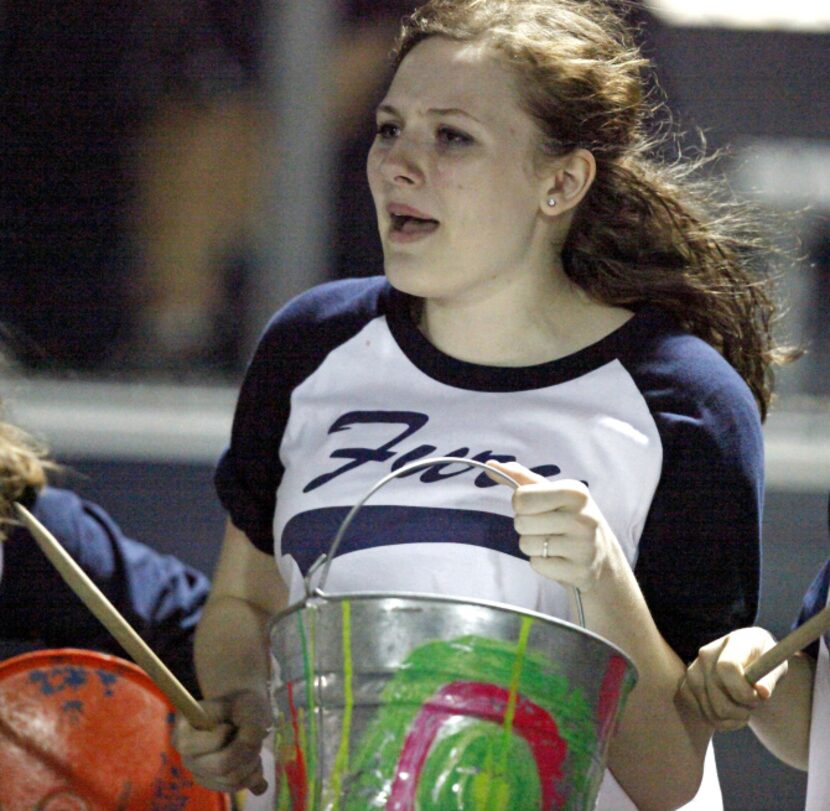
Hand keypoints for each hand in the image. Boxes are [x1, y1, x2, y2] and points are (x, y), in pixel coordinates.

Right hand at [172, 689, 270, 794]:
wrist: (243, 712)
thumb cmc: (240, 705)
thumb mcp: (246, 703)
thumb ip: (248, 721)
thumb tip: (249, 743)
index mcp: (183, 733)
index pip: (194, 747)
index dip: (220, 736)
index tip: (230, 724)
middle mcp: (187, 758)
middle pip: (220, 766)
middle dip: (245, 750)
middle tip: (253, 736)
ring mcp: (200, 774)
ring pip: (232, 779)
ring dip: (252, 760)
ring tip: (255, 744)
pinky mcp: (215, 785)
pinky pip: (237, 787)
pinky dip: (254, 774)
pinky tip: (255, 760)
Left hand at [487, 460, 621, 591]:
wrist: (602, 555)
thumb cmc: (569, 516)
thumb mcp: (551, 492)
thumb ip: (520, 477)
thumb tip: (490, 464)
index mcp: (575, 492)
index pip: (521, 497)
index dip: (520, 503)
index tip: (535, 506)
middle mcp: (583, 517)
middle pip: (521, 522)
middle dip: (525, 525)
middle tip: (546, 526)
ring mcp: (583, 546)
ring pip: (527, 545)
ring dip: (532, 545)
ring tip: (553, 543)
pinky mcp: (579, 571)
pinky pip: (537, 564)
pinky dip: (542, 563)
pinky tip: (559, 558)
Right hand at [678, 628, 785, 731]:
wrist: (747, 660)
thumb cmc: (765, 662)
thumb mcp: (776, 666)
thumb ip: (770, 679)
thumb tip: (762, 692)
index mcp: (733, 642)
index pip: (726, 667)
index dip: (743, 690)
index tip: (759, 698)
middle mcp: (707, 654)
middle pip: (717, 695)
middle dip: (742, 709)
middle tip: (755, 704)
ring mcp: (693, 671)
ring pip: (711, 711)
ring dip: (734, 718)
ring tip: (745, 709)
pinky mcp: (687, 687)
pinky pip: (704, 716)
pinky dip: (723, 723)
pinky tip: (733, 714)